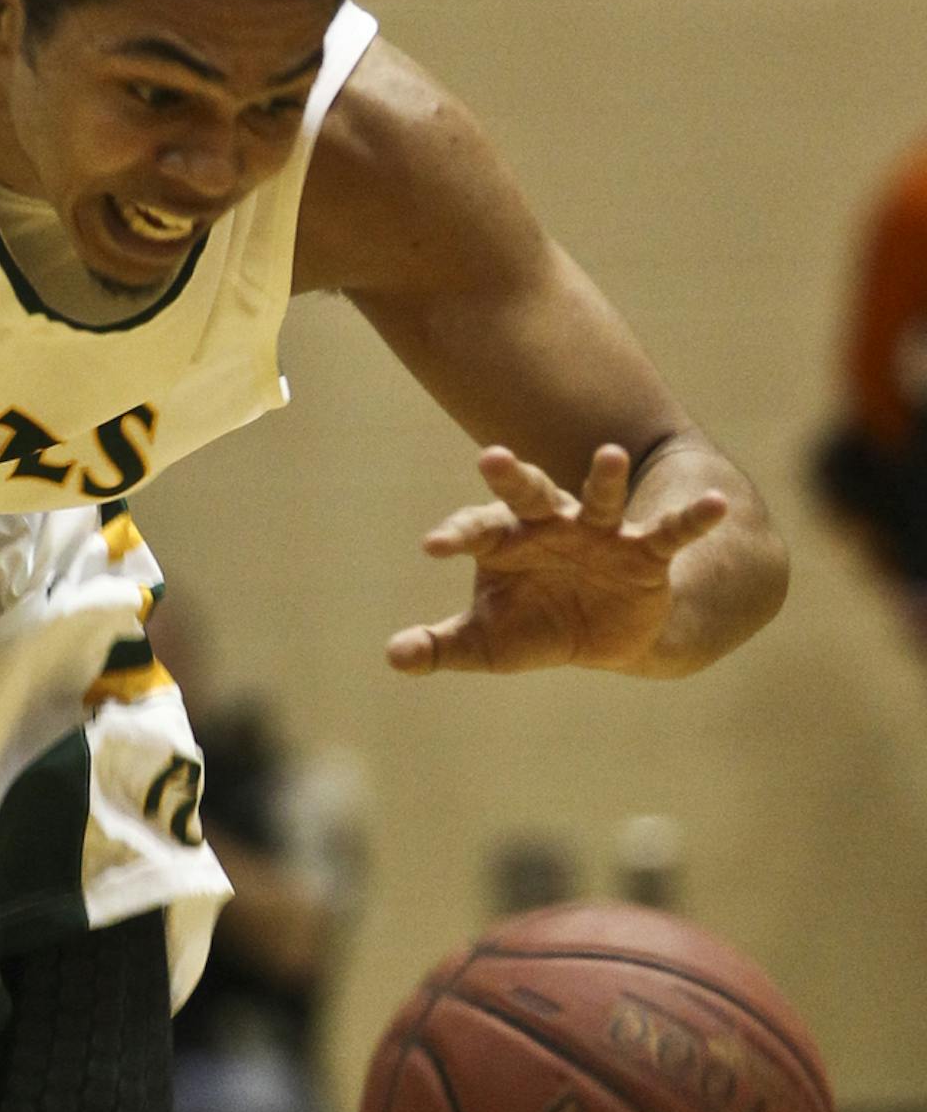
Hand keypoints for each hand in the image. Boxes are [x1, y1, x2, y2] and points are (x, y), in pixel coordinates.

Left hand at [387, 443, 728, 676]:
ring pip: (600, 498)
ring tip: (611, 456)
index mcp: (508, 539)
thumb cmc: (533, 627)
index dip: (457, 534)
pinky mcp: (645, 553)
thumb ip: (440, 646)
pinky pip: (670, 532)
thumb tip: (395, 656)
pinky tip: (715, 505)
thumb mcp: (485, 643)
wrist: (601, 639)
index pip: (477, 528)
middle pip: (530, 493)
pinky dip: (693, 519)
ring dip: (604, 477)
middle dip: (513, 477)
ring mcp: (601, 534)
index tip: (434, 547)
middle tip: (492, 458)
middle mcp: (553, 524)